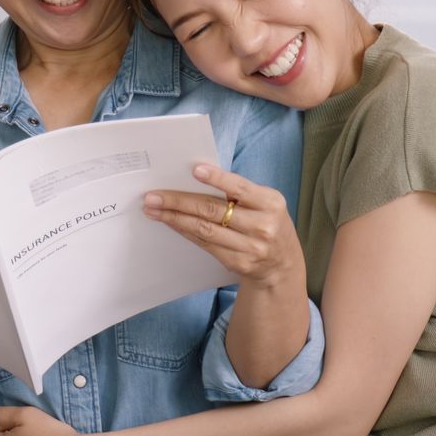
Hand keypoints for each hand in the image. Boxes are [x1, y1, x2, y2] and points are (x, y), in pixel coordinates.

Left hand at [143, 165, 304, 294]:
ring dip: (175, 218)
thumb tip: (197, 177)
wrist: (282, 265)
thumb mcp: (264, 204)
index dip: (217, 179)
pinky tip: (171, 223)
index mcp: (270, 203)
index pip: (240, 188)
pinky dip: (185, 231)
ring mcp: (251, 248)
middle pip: (213, 210)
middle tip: (153, 196)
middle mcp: (262, 225)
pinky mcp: (238, 263)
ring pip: (204, 229)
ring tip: (153, 210)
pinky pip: (205, 244)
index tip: (194, 170)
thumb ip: (240, 192)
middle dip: (179, 201)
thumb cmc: (266, 223)